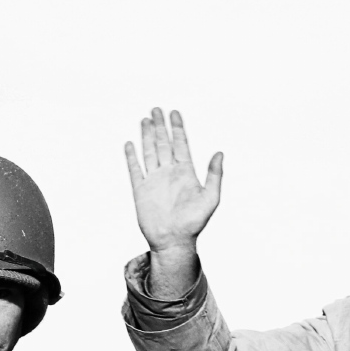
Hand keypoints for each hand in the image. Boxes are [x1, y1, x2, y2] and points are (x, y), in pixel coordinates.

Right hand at [124, 108, 222, 297]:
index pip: (181, 144)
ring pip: (149, 152)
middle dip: (160, 126)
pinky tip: (130, 144)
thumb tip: (219, 152)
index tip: (175, 113)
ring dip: (146, 135)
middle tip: (157, 109)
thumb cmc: (194, 224)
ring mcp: (154, 180)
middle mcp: (169, 173)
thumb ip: (214, 175)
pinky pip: (135, 169)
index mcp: (185, 173)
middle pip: (163, 143)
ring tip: (145, 119)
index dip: (178, 128)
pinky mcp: (141, 190)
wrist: (173, 241)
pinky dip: (131, 156)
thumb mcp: (211, 198)